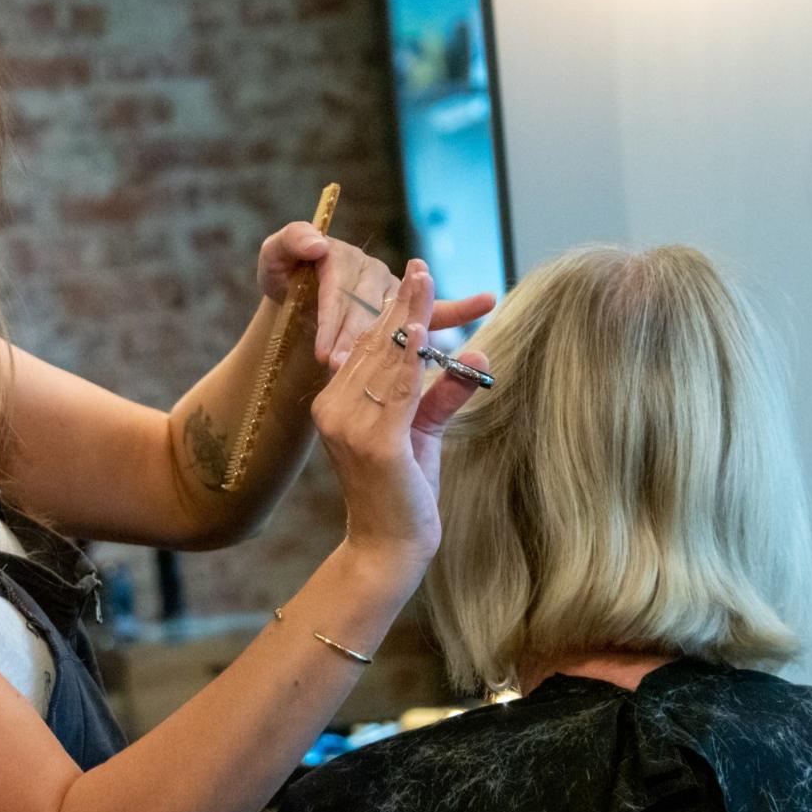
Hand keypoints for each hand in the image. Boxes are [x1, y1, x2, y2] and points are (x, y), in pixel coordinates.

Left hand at [256, 223, 495, 371]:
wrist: (298, 287)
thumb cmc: (286, 273)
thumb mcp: (274, 257)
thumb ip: (288, 244)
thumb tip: (317, 243)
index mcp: (340, 254)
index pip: (339, 292)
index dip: (334, 322)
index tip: (326, 354)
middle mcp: (370, 268)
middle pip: (368, 310)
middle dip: (362, 341)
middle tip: (353, 371)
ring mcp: (391, 286)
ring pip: (396, 319)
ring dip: (399, 340)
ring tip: (396, 362)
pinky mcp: (409, 306)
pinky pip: (437, 308)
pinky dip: (461, 306)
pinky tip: (487, 301)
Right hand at [310, 261, 489, 583]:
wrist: (390, 546)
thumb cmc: (403, 491)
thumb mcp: (423, 432)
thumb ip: (442, 393)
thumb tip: (477, 356)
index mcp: (336, 404)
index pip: (368, 348)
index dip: (393, 311)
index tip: (414, 275)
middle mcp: (334, 410)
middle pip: (375, 347)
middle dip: (402, 305)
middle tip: (420, 266)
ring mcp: (350, 426)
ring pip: (385, 362)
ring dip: (408, 319)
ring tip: (422, 282)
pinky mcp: (374, 443)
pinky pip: (396, 392)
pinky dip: (410, 359)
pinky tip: (422, 331)